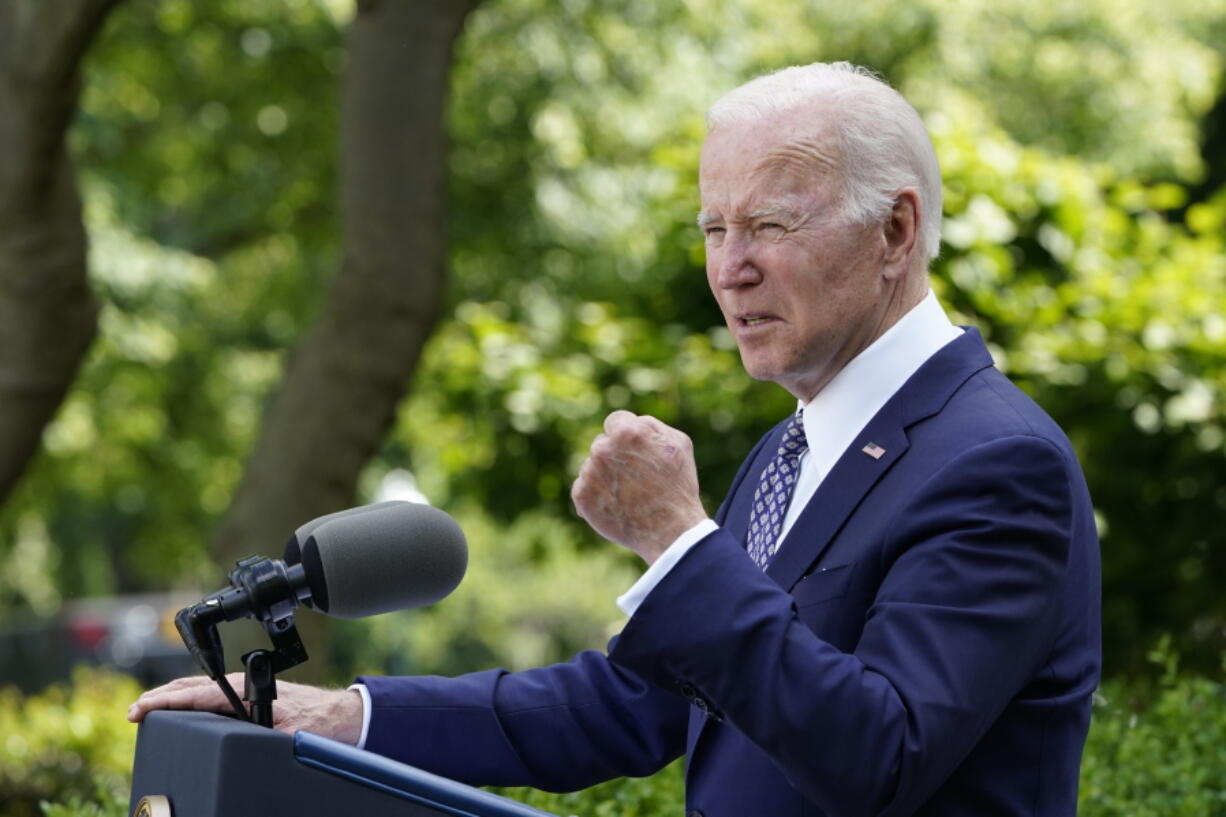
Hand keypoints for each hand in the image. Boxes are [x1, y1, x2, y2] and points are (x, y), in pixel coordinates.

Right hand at [127, 674, 363, 744]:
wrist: (342, 715)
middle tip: (132, 712)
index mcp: (245, 692)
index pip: (195, 695)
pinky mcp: (248, 698)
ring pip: (198, 690)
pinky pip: (209, 697)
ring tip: (146, 710)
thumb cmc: (319, 722)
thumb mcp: (288, 735)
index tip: (138, 710)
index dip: (163, 703)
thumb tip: (243, 745)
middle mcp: (242, 687)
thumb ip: (262, 739)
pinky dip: (187, 701)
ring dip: (171, 698)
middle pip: (191, 688)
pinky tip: (179, 710)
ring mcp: (244, 691)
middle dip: (158, 699)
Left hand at [571, 411, 707, 563]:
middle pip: (602, 444)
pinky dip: (596, 495)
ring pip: (592, 466)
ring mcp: (590, 472)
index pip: (615, 421)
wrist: (670, 530)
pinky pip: (583, 487)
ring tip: (628, 495)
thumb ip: (651, 425)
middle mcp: (603, 448)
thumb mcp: (679, 443)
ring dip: (605, 476)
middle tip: (635, 478)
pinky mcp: (581, 495)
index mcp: (627, 431)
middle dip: (615, 456)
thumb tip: (633, 421)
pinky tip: (615, 505)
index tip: (635, 452)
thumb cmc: (678, 486)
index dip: (626, 437)